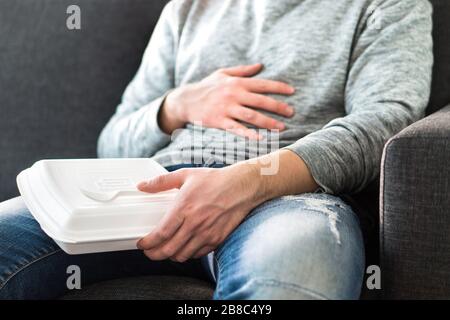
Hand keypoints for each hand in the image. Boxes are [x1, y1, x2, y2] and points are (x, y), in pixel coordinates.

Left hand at [136, 150, 317, 261]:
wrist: (242, 186)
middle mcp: (194, 224)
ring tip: (165, 251)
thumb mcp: (185, 175)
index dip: (148, 243)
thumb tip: (142, 185)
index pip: (161, 234)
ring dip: (170, 256)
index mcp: (184, 208)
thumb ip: (161, 182)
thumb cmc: (215, 180)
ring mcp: (207, 233)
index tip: (142, 243)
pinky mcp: (217, 239)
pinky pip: (198, 254)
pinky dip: (188, 254)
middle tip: (150, 251)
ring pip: (182, 255)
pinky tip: (184, 248)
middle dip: (155, 254)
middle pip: (168, 250)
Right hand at [158, 63, 295, 138]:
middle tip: (292, 113)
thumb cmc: (206, 86)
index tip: (292, 91)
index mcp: (236, 82)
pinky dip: (249, 134)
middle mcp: (233, 94)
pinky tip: (260, 138)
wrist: (186, 100)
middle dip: (278, 107)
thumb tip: (260, 65)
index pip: (262, 84)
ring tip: (281, 127)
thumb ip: (243, 71)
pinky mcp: (220, 121)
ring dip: (268, 122)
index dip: (278, 87)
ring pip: (252, 116)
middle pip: (260, 101)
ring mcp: (226, 109)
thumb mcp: (223, 73)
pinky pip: (237, 129)